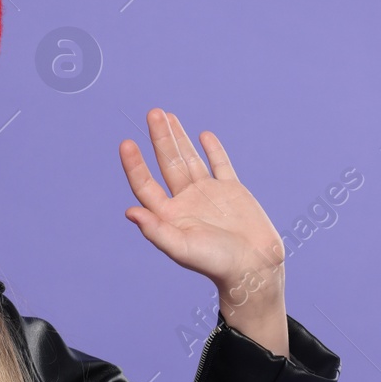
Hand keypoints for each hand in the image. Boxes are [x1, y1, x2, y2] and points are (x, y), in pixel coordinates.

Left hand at [119, 109, 284, 292]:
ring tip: (166, 115)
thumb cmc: (216, 263)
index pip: (145, 185)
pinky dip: (213, 150)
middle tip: (153, 113)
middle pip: (167, 164)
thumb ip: (155, 230)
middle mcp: (186, 201)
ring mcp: (208, 194)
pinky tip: (203, 135)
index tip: (127, 143)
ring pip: (190, 159)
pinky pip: (220, 164)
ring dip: (179, 138)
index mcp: (169, 215)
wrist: (254, 268)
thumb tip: (129, 212)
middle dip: (159, 138)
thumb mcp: (181, 248)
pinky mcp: (232, 190)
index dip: (135, 165)